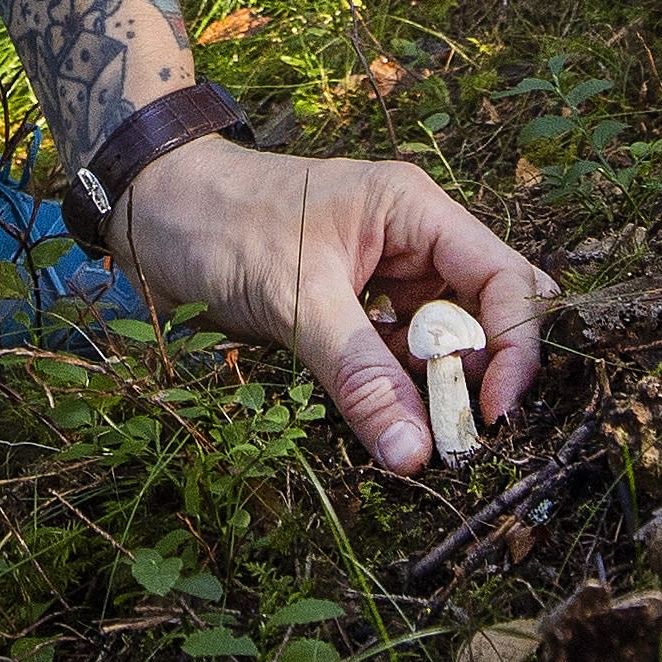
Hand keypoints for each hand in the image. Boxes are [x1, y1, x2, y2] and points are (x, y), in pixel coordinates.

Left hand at [110, 135, 553, 478]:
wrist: (148, 209)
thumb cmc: (220, 223)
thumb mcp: (295, 298)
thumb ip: (359, 374)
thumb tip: (414, 452)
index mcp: (414, 211)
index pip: (501, 278)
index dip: (513, 346)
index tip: (493, 414)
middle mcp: (411, 240)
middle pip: (480, 316)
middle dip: (477, 377)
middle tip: (459, 441)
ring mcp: (382, 276)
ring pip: (438, 345)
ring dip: (434, 393)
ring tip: (421, 442)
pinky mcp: (351, 309)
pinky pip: (394, 358)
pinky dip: (396, 393)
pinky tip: (389, 426)